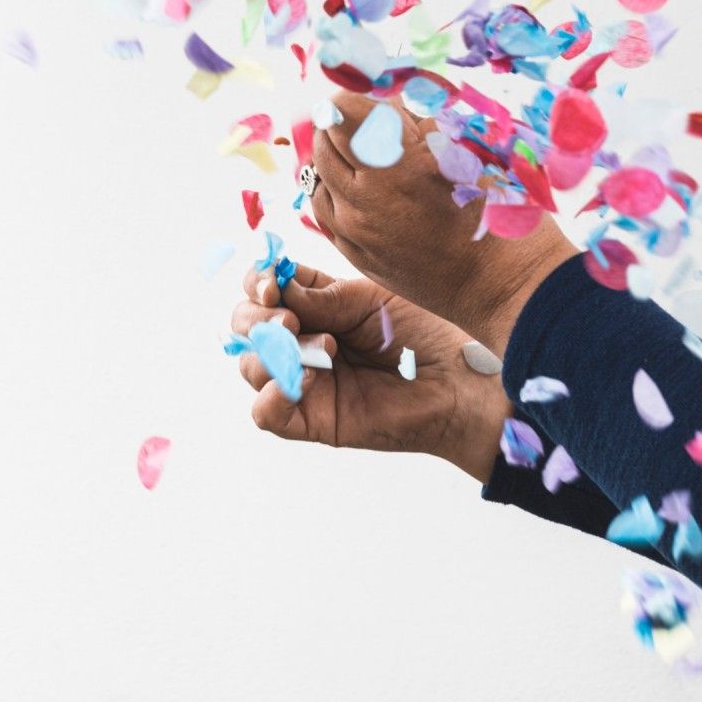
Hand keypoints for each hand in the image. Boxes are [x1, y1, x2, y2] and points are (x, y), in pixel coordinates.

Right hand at [230, 261, 509, 481]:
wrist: (456, 379)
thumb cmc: (421, 330)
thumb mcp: (368, 300)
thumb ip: (321, 296)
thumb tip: (277, 292)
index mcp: (314, 304)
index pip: (262, 289)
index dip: (257, 282)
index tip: (272, 284)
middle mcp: (302, 340)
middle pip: (245, 326)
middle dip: (257, 317)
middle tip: (290, 319)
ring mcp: (304, 381)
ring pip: (251, 365)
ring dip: (274, 351)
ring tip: (325, 348)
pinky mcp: (312, 419)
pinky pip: (265, 413)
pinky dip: (271, 395)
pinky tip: (304, 379)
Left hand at [309, 91, 576, 355]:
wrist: (505, 284)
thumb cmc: (499, 211)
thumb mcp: (466, 148)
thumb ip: (418, 120)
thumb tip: (385, 103)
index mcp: (394, 165)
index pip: (343, 109)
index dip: (354, 96)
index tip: (366, 96)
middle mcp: (364, 200)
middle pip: (325, 139)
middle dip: (342, 122)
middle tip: (364, 119)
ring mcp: (356, 232)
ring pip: (316, 176)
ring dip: (333, 157)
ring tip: (361, 153)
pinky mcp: (357, 256)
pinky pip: (323, 212)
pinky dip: (332, 191)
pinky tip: (356, 185)